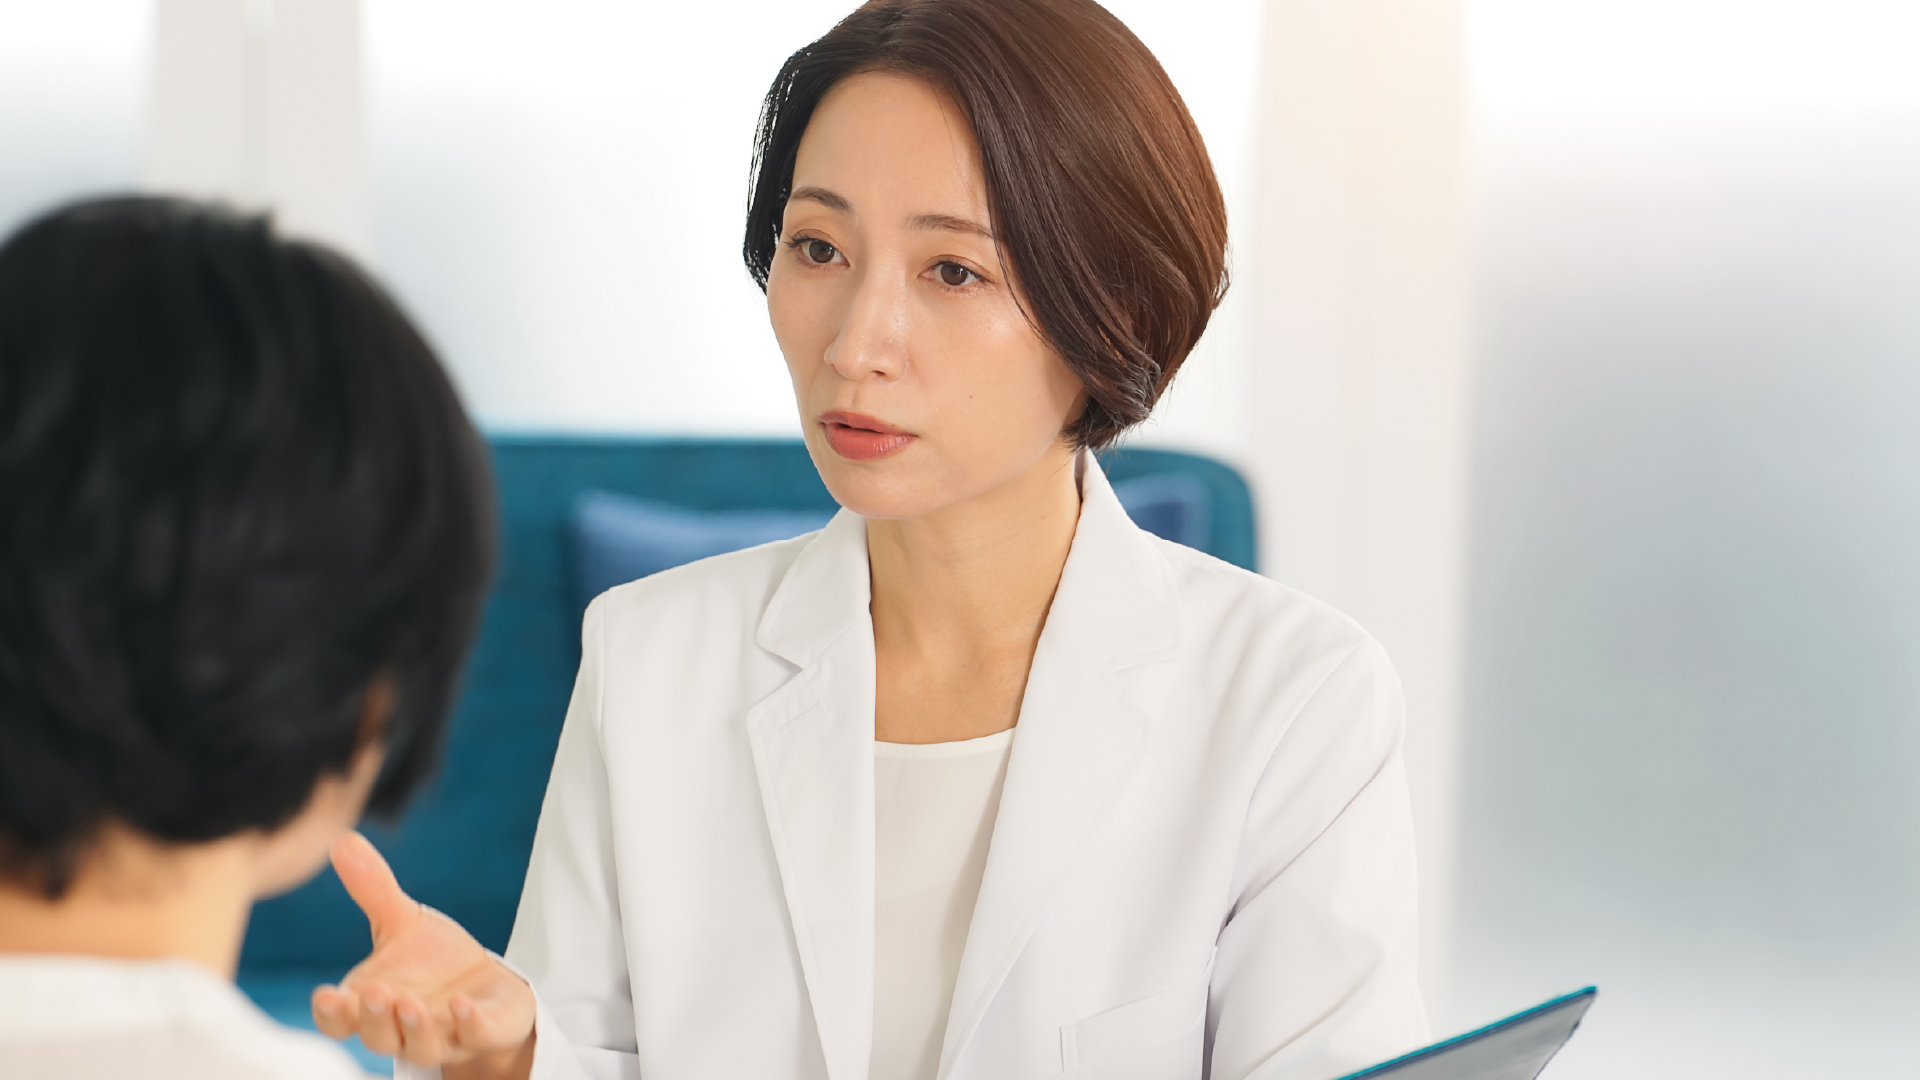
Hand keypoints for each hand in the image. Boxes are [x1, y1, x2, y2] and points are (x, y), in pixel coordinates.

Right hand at [312, 832, 535, 1076]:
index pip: (339, 1019)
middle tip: (374, 994)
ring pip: (421, 1045)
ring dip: (414, 1028)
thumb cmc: (433, 962)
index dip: (331, 1012)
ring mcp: (444, 1035)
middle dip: (373, 1018)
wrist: (486, 987)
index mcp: (373, 1004)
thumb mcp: (404, 922)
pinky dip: (468, 1024)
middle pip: (378, 1035)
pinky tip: (462, 1006)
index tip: (325, 994)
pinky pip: (475, 1035)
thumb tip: (342, 839)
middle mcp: (402, 1028)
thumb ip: (372, 888)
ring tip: (410, 1004)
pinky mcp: (484, 1033)